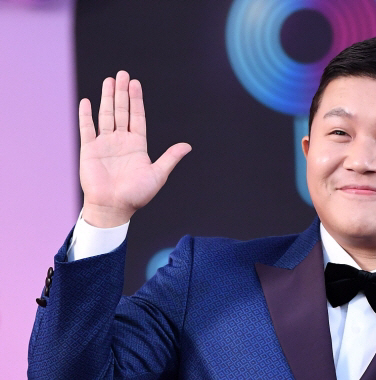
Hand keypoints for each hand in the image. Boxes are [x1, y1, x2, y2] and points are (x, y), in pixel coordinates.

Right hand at [78, 70, 191, 226]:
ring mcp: (105, 144)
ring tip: (109, 80)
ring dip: (107, 98)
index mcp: (137, 146)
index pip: (137, 117)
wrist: (114, 208)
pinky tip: (87, 101)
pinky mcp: (90, 150)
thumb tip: (188, 146)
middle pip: (121, 112)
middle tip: (122, 74)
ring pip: (106, 115)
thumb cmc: (137, 195)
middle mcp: (121, 142)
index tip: (135, 83)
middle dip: (122, 93)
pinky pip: (87, 128)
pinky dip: (86, 115)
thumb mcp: (158, 175)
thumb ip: (170, 158)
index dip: (136, 101)